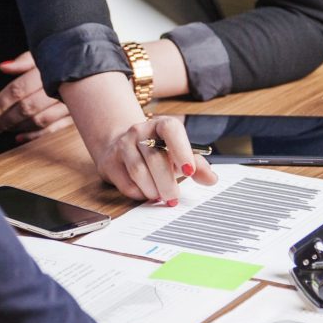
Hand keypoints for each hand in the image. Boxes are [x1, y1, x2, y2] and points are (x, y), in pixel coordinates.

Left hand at [0, 50, 72, 141]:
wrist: (96, 67)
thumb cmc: (68, 56)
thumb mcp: (47, 51)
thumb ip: (24, 61)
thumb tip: (3, 67)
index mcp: (48, 70)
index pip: (18, 90)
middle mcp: (59, 88)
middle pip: (27, 107)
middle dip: (5, 119)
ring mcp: (69, 103)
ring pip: (40, 120)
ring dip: (18, 127)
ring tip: (3, 129)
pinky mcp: (76, 115)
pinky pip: (54, 128)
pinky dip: (35, 135)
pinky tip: (19, 137)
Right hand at [92, 112, 217, 204]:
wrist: (121, 145)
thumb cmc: (157, 151)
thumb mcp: (178, 153)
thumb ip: (197, 165)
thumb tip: (211, 179)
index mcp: (161, 125)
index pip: (170, 130)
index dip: (181, 150)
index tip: (189, 171)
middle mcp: (140, 131)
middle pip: (155, 158)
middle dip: (167, 182)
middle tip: (174, 197)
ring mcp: (123, 145)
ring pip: (139, 172)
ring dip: (153, 190)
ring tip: (160, 196)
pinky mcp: (110, 162)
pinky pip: (126, 183)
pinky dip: (139, 193)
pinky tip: (146, 193)